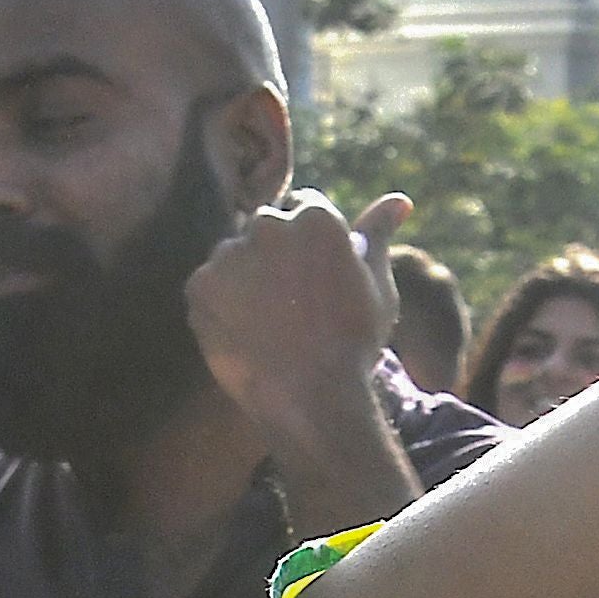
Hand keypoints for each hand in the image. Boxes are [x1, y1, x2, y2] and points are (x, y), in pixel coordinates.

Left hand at [189, 188, 408, 444]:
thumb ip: (378, 235)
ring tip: (270, 322)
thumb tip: (399, 201)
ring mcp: (229, 253)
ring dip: (247, 276)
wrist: (311, 396)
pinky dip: (222, 305)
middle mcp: (268, 224)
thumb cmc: (354, 340)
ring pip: (235, 255)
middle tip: (295, 302)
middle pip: (266, 226)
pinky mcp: (199, 284)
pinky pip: (209, 286)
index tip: (319, 275)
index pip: (306, 208)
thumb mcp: (377, 286)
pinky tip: (248, 333)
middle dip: (277, 253)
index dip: (313, 243)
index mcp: (317, 218)